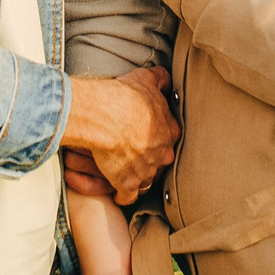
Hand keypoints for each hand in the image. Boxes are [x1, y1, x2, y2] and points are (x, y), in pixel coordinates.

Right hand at [60, 67, 177, 204]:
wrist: (104, 117)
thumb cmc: (124, 97)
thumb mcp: (146, 79)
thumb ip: (159, 79)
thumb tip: (166, 78)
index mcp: (169, 131)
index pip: (170, 137)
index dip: (159, 135)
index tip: (149, 134)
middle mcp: (162, 154)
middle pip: (160, 160)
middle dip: (150, 158)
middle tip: (137, 153)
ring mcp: (146, 171)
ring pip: (146, 179)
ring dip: (138, 177)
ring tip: (128, 174)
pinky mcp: (127, 183)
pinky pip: (129, 196)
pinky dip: (123, 195)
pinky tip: (118, 192)